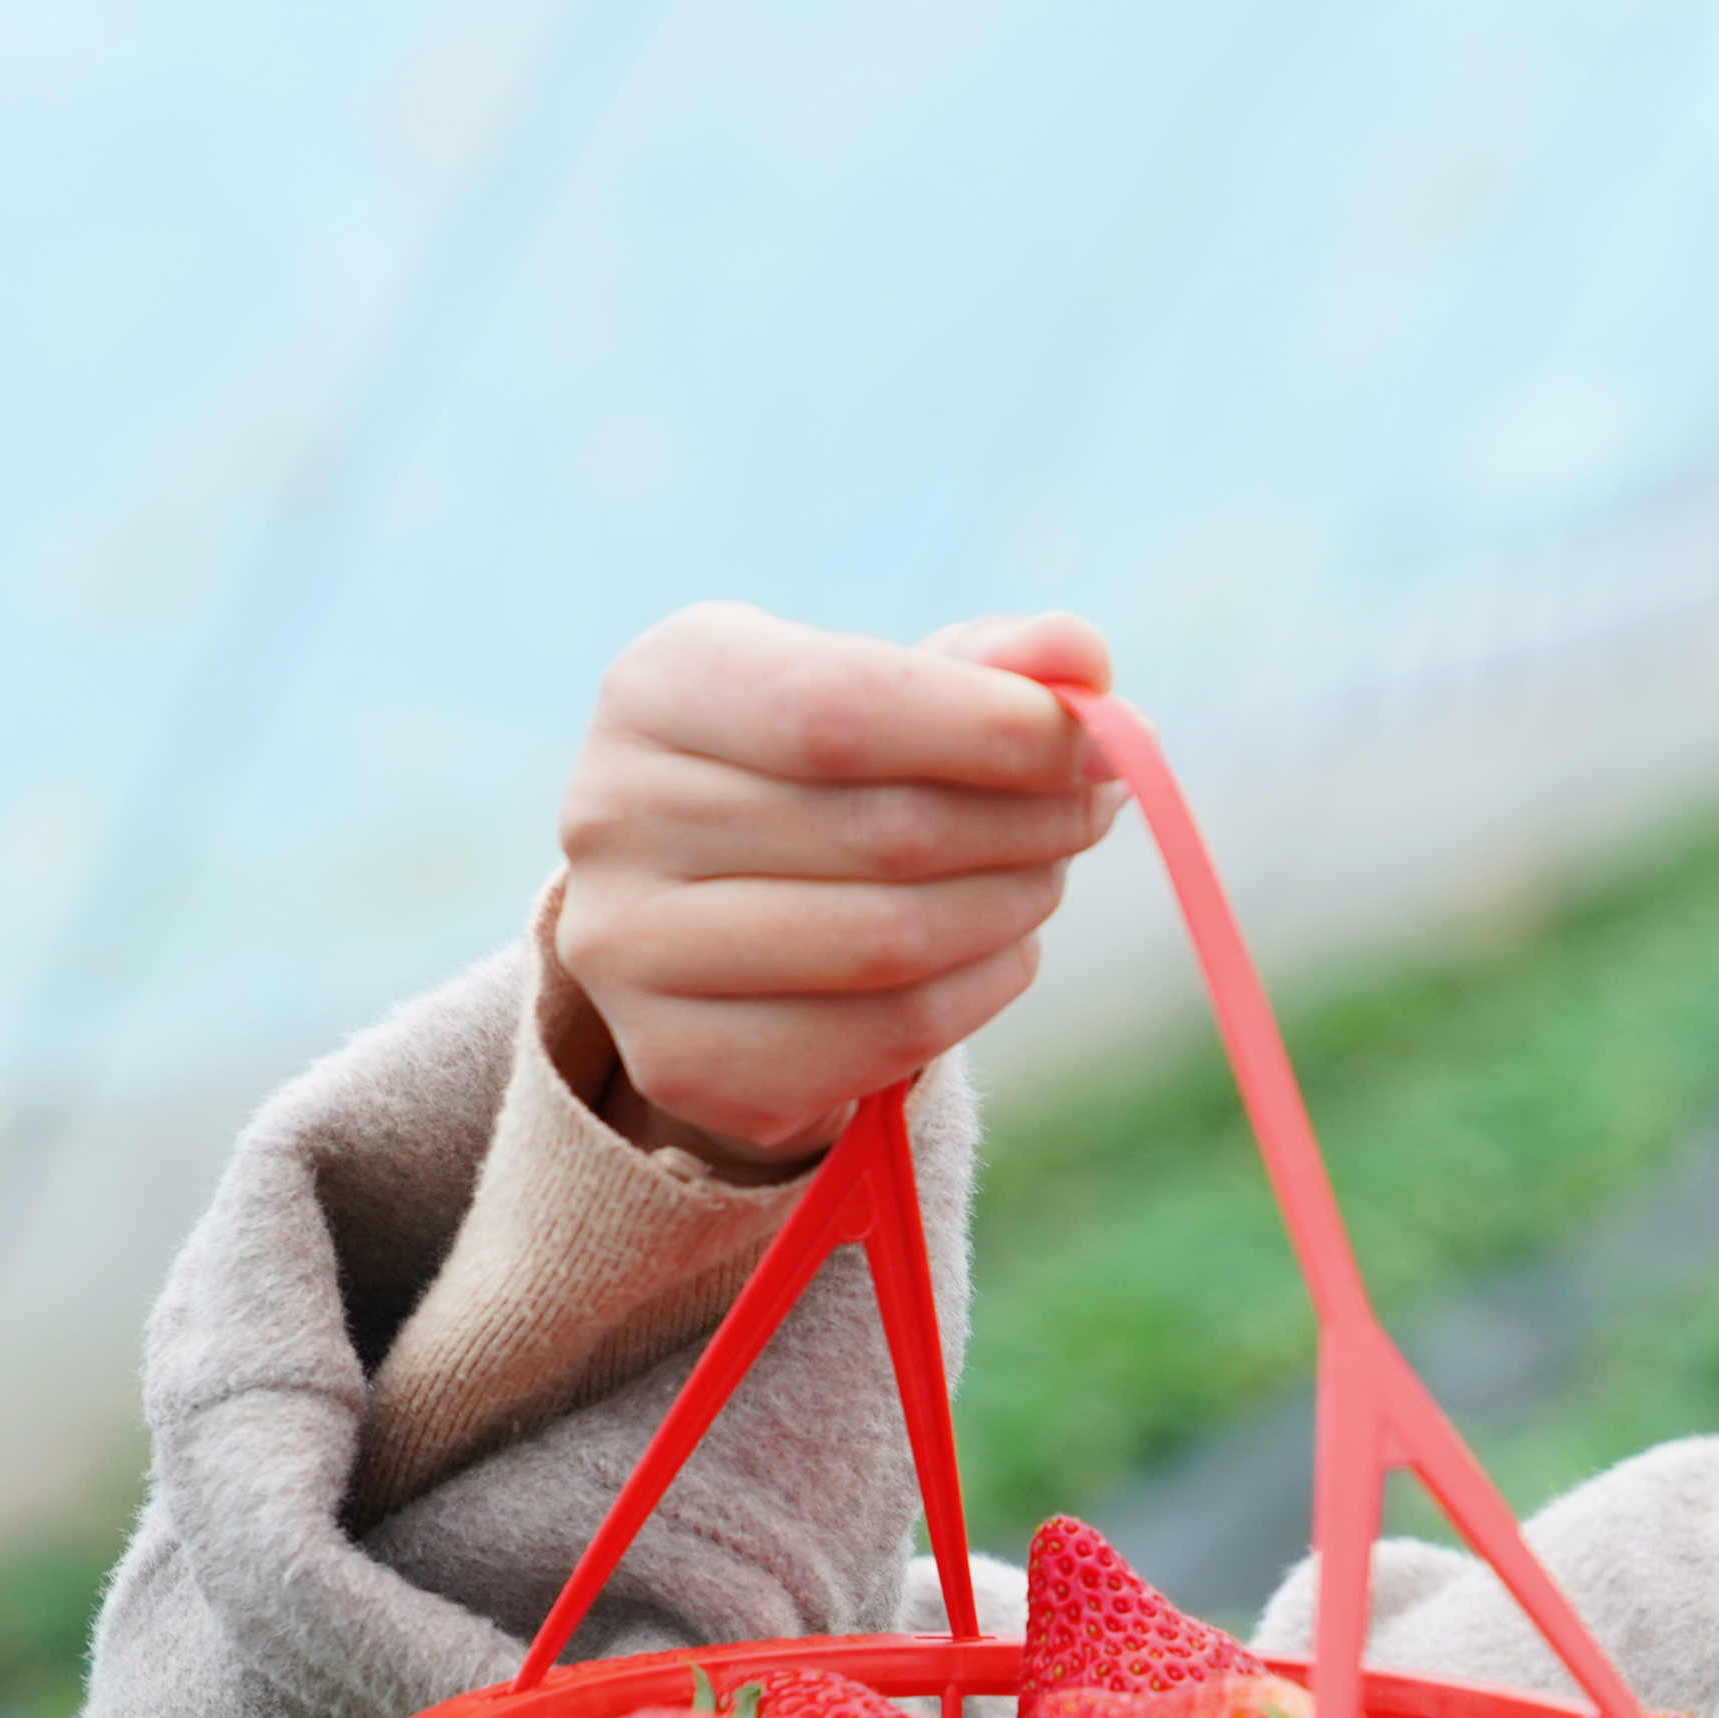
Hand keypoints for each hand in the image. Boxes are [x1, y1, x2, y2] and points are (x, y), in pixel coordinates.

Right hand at [550, 605, 1125, 1168]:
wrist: (714, 922)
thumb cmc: (820, 776)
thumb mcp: (883, 690)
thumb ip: (984, 663)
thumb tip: (1083, 656)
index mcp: (658, 688)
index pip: (843, 709)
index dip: (995, 729)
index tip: (1105, 740)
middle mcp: (613, 815)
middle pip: (883, 832)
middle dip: (1028, 821)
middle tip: (1095, 806)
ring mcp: (630, 951)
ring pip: (891, 942)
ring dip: (1014, 905)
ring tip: (1045, 873)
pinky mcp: (679, 1060)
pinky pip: (885, 1036)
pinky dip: (980, 990)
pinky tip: (999, 949)